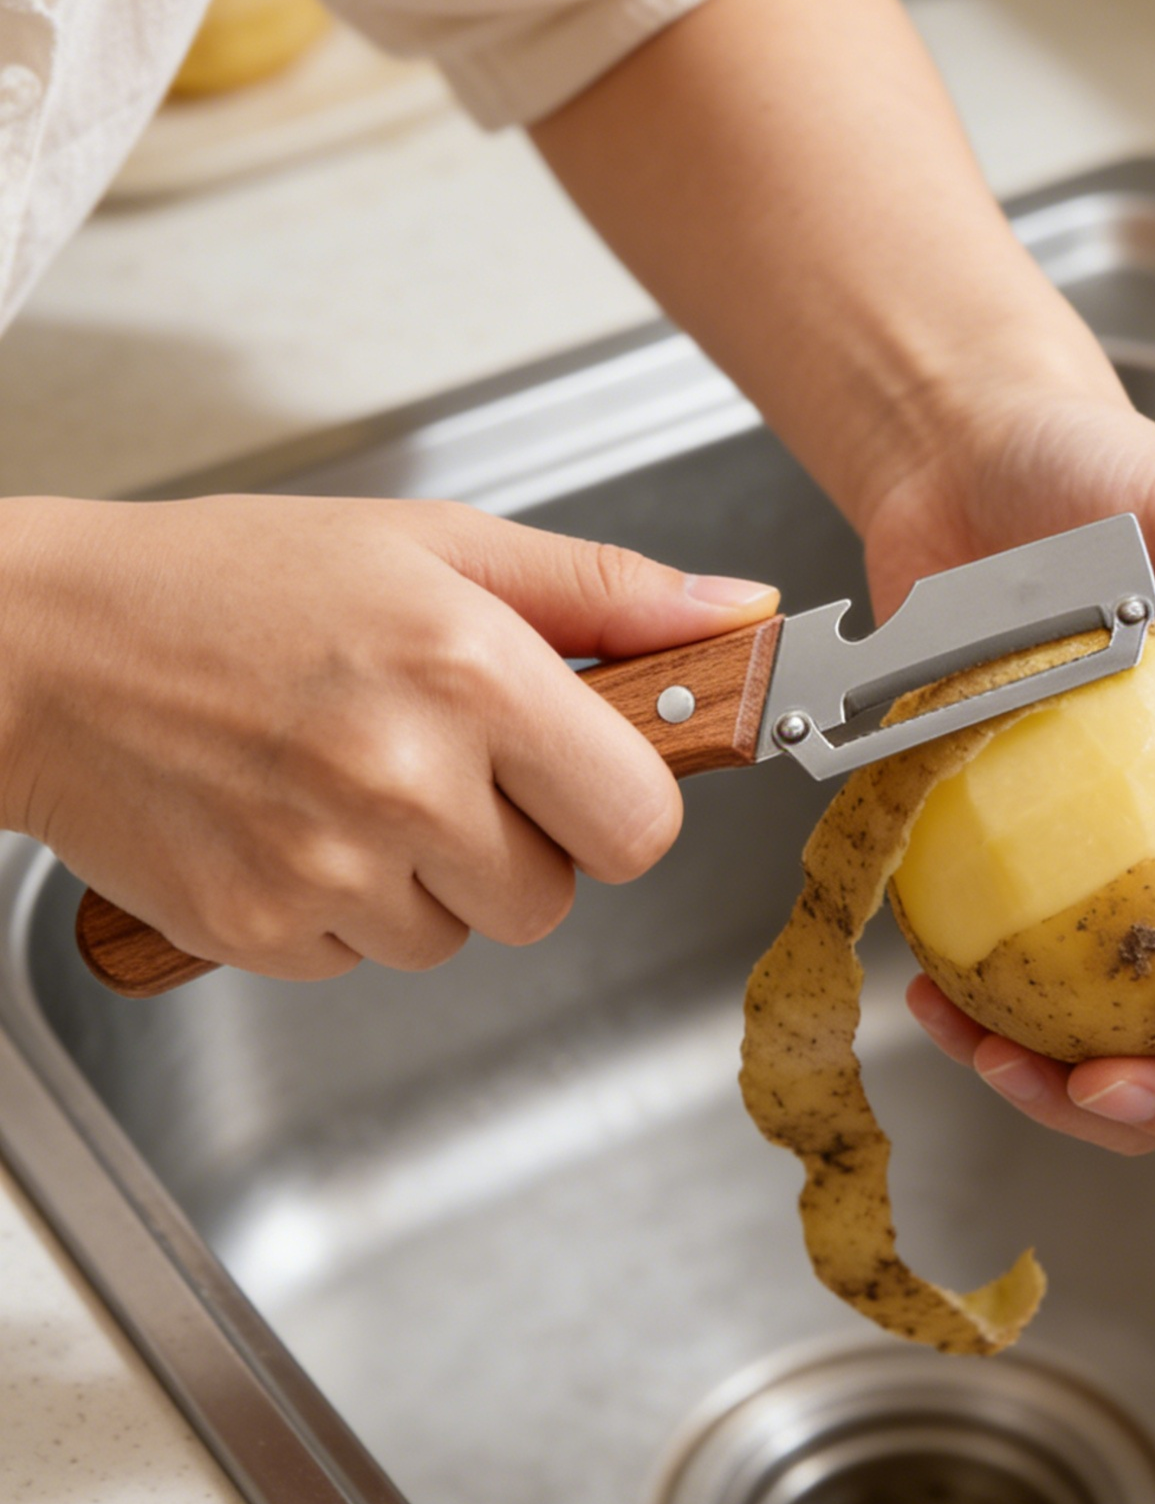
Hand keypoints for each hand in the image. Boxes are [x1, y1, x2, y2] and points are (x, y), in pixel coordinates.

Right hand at [0, 496, 775, 980]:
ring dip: (430, 878)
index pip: (640, 822)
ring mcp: (327, 867)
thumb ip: (600, 590)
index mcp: (470, 669)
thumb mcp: (435, 545)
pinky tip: (292, 820)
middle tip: (446, 761)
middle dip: (521, 841)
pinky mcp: (259, 930)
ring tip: (349, 779)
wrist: (44, 648)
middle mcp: (405, 776)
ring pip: (462, 936)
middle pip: (555, 895)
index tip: (578, 769)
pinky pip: (364, 958)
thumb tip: (737, 615)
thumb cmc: (231, 583)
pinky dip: (344, 908)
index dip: (619, 801)